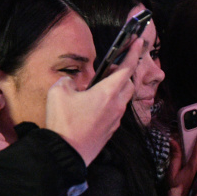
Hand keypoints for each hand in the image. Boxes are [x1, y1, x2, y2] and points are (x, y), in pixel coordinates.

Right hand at [44, 39, 141, 165]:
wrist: (65, 154)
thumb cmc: (64, 122)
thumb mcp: (58, 93)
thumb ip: (68, 81)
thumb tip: (73, 83)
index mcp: (108, 92)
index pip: (127, 68)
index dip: (134, 53)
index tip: (138, 41)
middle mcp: (117, 105)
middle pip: (128, 84)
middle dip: (124, 73)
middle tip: (113, 67)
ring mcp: (115, 120)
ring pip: (122, 99)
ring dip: (117, 90)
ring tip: (102, 86)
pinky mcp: (110, 131)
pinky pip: (115, 112)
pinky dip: (110, 104)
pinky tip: (95, 106)